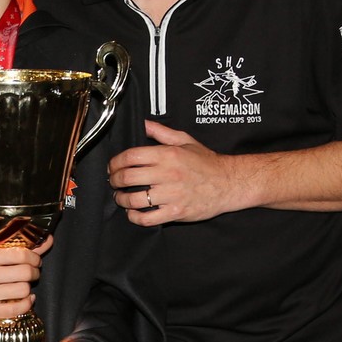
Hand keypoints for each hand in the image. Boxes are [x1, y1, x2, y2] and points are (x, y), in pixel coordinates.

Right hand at [0, 236, 52, 322]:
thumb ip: (17, 250)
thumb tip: (47, 240)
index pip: (20, 254)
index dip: (34, 258)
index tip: (35, 260)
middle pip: (25, 273)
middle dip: (34, 272)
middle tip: (32, 273)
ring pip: (23, 290)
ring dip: (29, 288)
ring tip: (24, 285)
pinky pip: (17, 309)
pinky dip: (27, 303)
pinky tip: (27, 299)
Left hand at [108, 120, 239, 225]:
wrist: (229, 183)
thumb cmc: (206, 163)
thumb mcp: (185, 141)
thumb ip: (162, 132)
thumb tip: (144, 123)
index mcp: (168, 155)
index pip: (131, 156)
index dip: (116, 162)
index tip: (113, 166)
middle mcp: (168, 174)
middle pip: (128, 177)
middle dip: (114, 180)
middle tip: (113, 182)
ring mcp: (172, 195)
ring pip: (134, 199)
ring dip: (122, 199)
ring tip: (121, 197)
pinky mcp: (176, 212)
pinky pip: (148, 218)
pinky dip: (135, 217)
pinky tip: (133, 212)